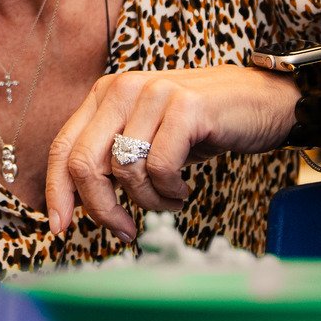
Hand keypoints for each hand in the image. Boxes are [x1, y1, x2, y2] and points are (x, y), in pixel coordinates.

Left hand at [45, 66, 298, 238]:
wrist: (262, 101)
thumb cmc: (201, 127)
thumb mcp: (147, 137)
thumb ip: (111, 159)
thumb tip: (77, 205)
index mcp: (105, 95)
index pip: (63, 147)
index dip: (57, 193)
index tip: (60, 228)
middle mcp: (122, 88)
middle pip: (83, 163)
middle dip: (101, 209)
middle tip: (124, 231)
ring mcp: (153, 94)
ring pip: (124, 170)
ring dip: (148, 201)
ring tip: (169, 200)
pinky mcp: (185, 107)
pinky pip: (161, 168)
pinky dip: (170, 191)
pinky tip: (184, 189)